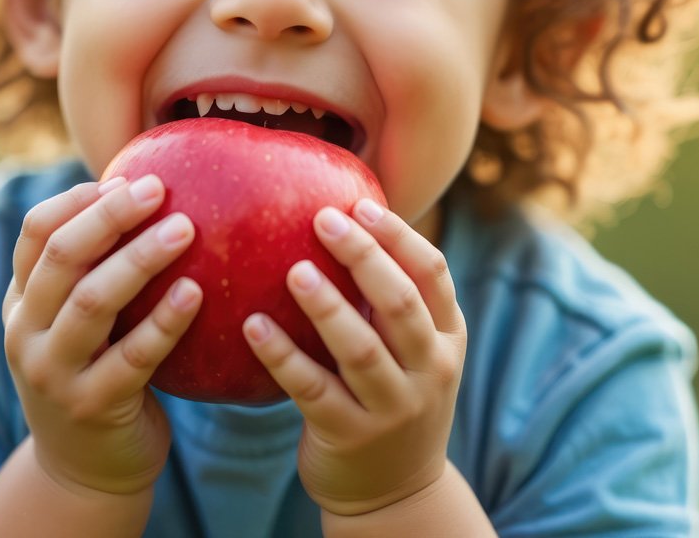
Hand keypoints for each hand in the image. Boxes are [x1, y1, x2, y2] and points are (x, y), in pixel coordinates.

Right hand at [2, 175, 202, 497]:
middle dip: (110, 217)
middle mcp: (26, 331)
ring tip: (186, 228)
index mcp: (22, 299)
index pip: (35, 233)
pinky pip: (134, 357)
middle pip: (63, 257)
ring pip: (93, 302)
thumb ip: (94, 267)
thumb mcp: (76, 319)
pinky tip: (195, 292)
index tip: (124, 180)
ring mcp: (54, 372)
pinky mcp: (92, 406)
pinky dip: (165, 321)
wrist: (84, 465)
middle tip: (157, 188)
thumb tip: (148, 189)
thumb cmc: (95, 366)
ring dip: (140, 259)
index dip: (77, 200)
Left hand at [243, 199, 463, 517]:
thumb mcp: (412, 350)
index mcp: (446, 337)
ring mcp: (393, 408)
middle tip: (324, 219)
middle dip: (364, 256)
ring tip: (294, 271)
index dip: (399, 236)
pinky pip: (311, 390)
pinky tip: (252, 325)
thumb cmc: (392, 394)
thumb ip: (389, 299)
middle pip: (400, 303)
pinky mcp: (350, 436)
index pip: (432, 274)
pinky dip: (282, 356)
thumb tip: (340, 214)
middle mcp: (429, 370)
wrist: (395, 493)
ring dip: (326, 306)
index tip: (361, 204)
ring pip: (360, 349)